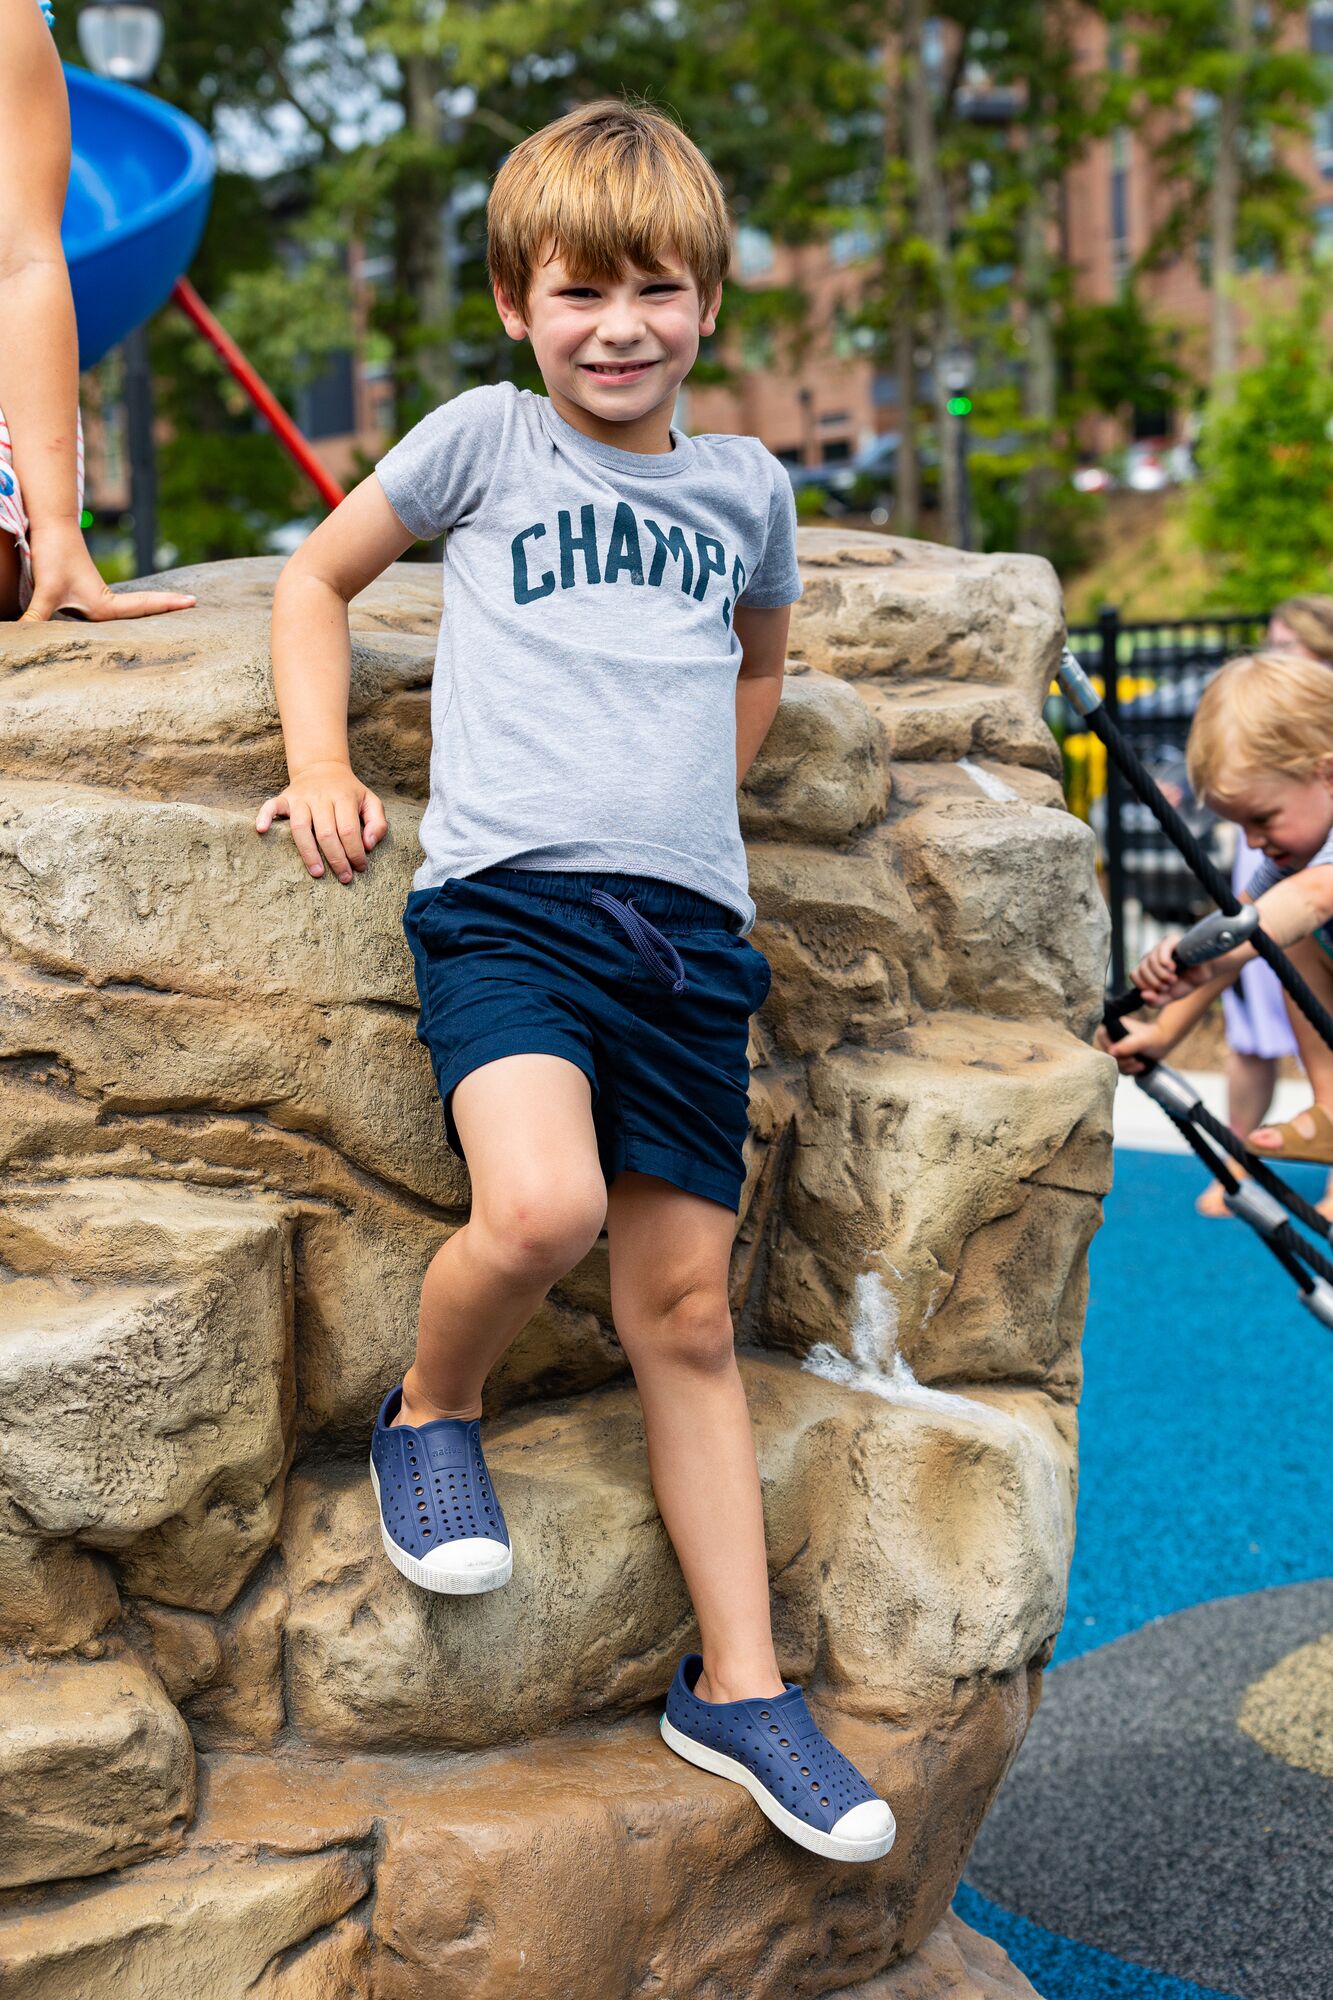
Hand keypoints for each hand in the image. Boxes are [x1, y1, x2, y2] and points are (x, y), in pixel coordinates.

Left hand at [18, 521, 195, 622]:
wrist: (50, 526)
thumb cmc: (53, 555)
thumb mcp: (45, 591)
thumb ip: (36, 618)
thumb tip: (22, 636)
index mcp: (105, 605)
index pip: (144, 607)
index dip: (168, 605)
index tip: (194, 601)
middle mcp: (106, 604)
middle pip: (144, 608)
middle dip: (168, 606)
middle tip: (194, 603)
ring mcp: (96, 599)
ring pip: (129, 609)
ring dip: (153, 607)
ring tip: (177, 608)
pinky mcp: (84, 595)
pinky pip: (111, 609)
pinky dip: (129, 610)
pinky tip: (131, 617)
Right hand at [255, 760, 387, 884]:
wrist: (322, 767)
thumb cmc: (348, 792)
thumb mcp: (370, 802)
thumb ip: (377, 824)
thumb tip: (368, 846)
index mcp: (343, 797)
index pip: (349, 830)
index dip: (355, 852)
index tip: (360, 868)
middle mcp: (320, 796)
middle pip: (326, 832)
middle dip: (336, 859)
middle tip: (344, 877)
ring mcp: (300, 797)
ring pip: (300, 827)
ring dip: (308, 852)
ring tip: (317, 872)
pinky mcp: (284, 798)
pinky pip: (270, 806)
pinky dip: (264, 816)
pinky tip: (261, 830)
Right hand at [1093, 1019, 1168, 1074]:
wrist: (1165, 1042)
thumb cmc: (1154, 1037)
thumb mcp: (1141, 1041)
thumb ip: (1127, 1045)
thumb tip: (1111, 1052)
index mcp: (1114, 1027)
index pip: (1102, 1037)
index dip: (1109, 1047)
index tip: (1123, 1052)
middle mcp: (1114, 1038)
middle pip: (1108, 1054)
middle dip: (1122, 1061)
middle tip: (1134, 1060)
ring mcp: (1119, 1049)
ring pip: (1114, 1063)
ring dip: (1128, 1067)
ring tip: (1140, 1063)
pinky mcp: (1124, 1058)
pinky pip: (1121, 1068)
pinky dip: (1131, 1070)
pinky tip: (1141, 1066)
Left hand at [1129, 932, 1206, 1006]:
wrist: (1207, 972)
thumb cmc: (1187, 981)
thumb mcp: (1169, 997)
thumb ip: (1155, 1001)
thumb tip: (1142, 995)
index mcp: (1148, 968)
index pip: (1134, 974)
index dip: (1144, 985)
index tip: (1158, 991)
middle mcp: (1152, 956)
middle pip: (1141, 969)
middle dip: (1154, 983)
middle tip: (1168, 985)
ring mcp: (1160, 947)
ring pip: (1149, 961)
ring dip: (1162, 975)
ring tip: (1174, 978)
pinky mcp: (1171, 940)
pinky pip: (1160, 951)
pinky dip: (1164, 963)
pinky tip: (1173, 968)